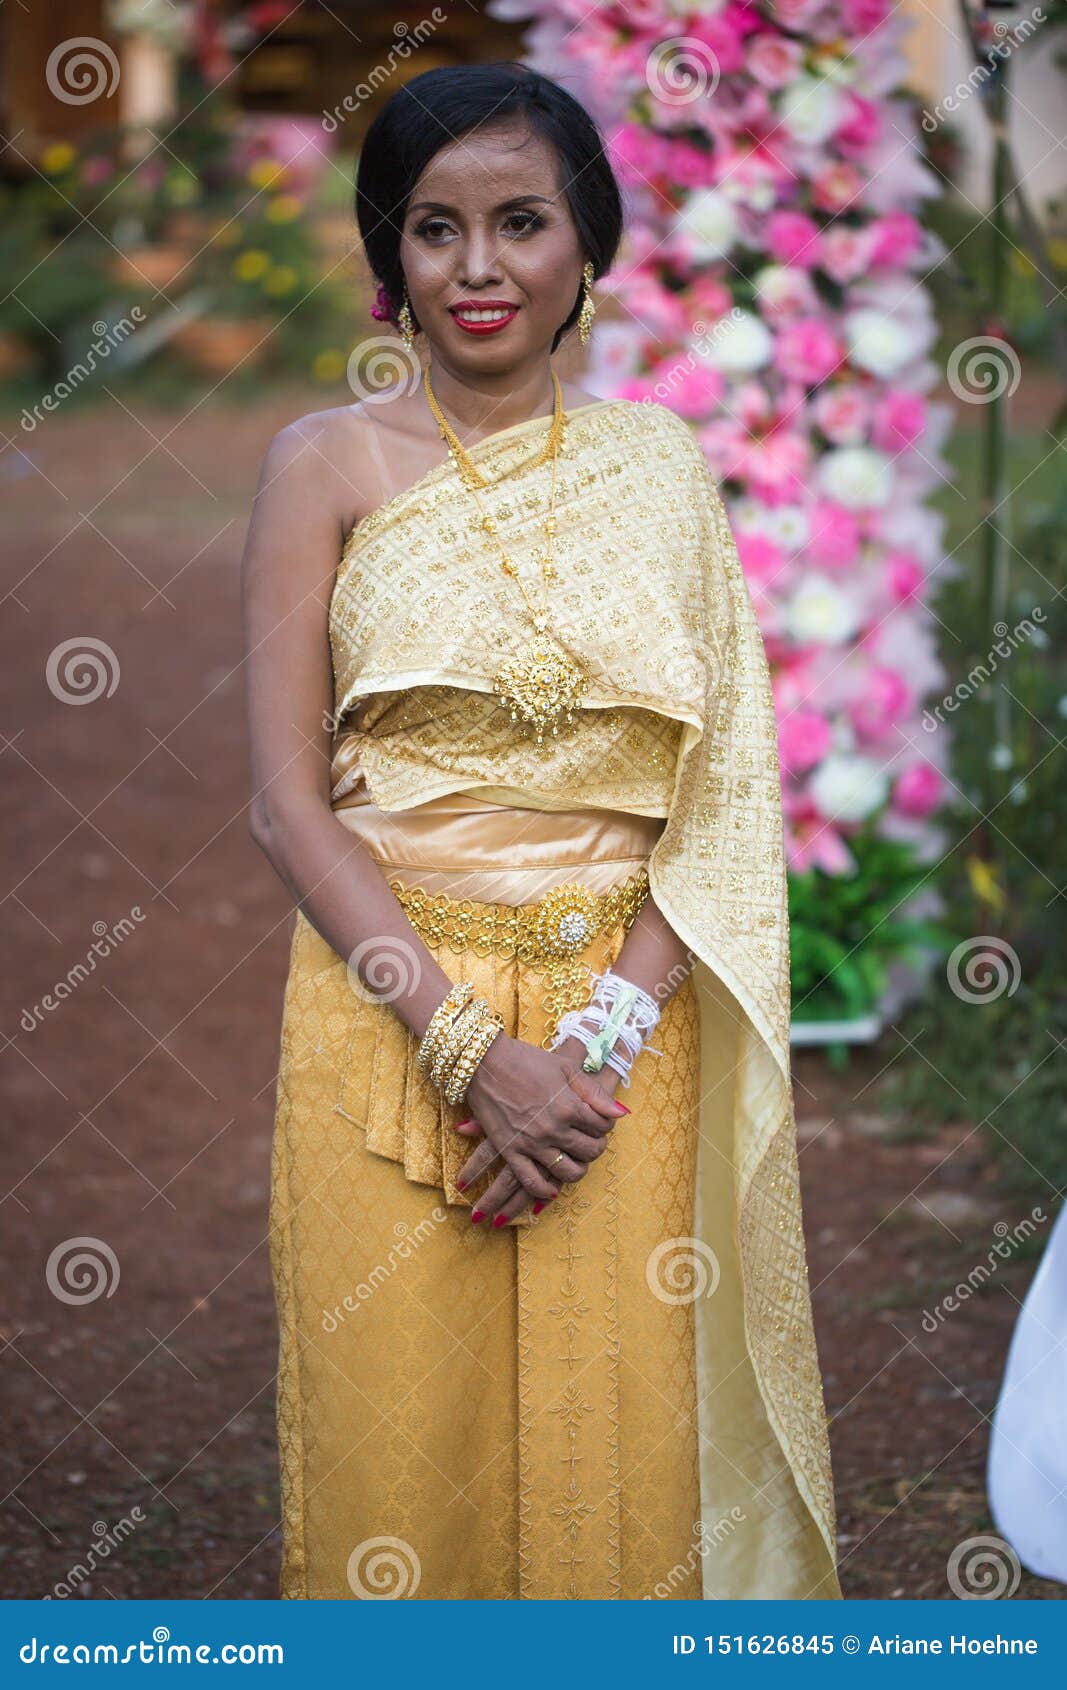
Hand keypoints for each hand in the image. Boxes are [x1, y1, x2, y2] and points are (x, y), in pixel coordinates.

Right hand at [454, 1034, 628, 1225]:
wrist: (484, 1062)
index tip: (598, 1121)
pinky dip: (544, 1191)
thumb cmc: (526, 1060)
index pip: (603, 1127)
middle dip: (596, 1147)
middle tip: (591, 1141)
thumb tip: (621, 1113)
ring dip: (578, 1170)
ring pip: (567, 1172)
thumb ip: (594, 1093)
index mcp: (570, 1106)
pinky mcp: (510, 1151)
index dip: (605, 1124)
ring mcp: (532, 1143)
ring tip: (576, 1163)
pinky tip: (551, 1189)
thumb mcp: (565, 1068)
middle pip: (590, 1151)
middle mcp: (554, 1129)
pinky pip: (531, 1182)